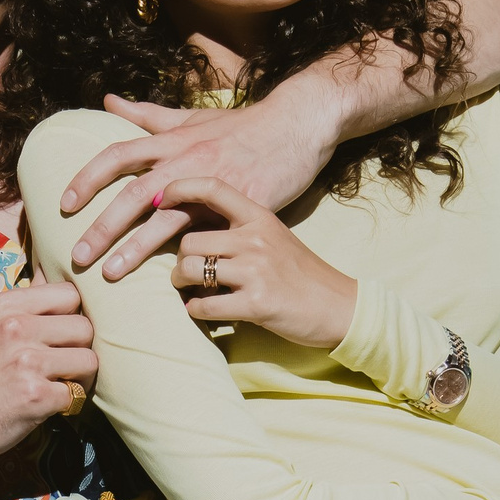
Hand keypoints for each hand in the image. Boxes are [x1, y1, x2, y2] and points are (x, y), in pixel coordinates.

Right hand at [0, 281, 98, 467]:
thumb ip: (26, 304)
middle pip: (85, 327)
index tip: (60, 335)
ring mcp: (27, 361)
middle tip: (62, 364)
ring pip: (89, 360)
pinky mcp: (36, 395)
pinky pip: (77, 394)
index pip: (71, 294)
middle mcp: (16, 327)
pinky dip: (68, 403)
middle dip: (79, 348)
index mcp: (7, 304)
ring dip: (80, 377)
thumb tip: (53, 273)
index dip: (73, 316)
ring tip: (58, 383)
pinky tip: (48, 404)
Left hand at [61, 73, 345, 280]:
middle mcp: (191, 162)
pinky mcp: (249, 212)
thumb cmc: (243, 127)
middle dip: (103, 225)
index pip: (119, 155)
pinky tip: (176, 292)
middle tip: (76, 255)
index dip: (88, 178)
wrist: (299, 127)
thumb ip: (148, 115)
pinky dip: (193, 268)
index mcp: (175, 142)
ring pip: (168, 223)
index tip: (63, 204)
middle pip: (136, 193)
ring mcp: (220, 188)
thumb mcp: (193, 118)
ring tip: (110, 276)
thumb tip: (107, 102)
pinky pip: (213, 244)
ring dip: (135, 250)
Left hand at [156, 176, 357, 353]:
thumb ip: (241, 228)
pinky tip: (204, 310)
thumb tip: (195, 228)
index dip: (180, 189)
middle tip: (186, 273)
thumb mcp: (274, 237)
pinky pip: (203, 306)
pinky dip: (196, 310)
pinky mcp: (256, 304)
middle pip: (189, 241)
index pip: (213, 188)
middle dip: (180, 261)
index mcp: (260, 217)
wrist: (340, 307)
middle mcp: (255, 239)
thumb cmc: (302, 274)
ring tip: (192, 291)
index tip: (160, 199)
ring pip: (190, 270)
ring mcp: (255, 271)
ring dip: (183, 285)